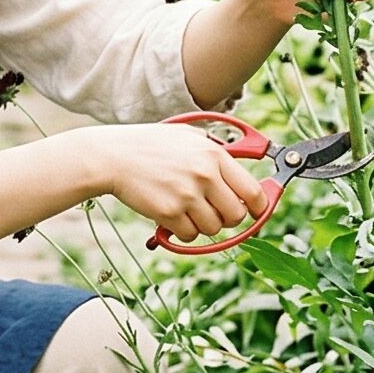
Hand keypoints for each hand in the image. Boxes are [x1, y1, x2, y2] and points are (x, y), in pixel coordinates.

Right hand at [100, 121, 270, 244]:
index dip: (258, 207)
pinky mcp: (169, 213)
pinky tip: (172, 215)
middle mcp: (205, 175)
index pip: (252, 191)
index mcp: (214, 154)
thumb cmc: (150, 145)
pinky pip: (190, 236)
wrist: (114, 157)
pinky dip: (183, 231)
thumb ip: (217, 153)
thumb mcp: (189, 136)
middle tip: (213, 212)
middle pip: (236, 215)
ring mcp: (187, 195)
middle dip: (227, 218)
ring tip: (187, 209)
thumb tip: (242, 175)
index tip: (255, 212)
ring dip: (203, 225)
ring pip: (213, 229)